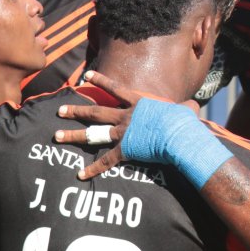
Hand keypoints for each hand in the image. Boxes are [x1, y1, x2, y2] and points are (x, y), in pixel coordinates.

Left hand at [54, 71, 203, 178]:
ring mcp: (123, 132)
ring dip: (74, 134)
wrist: (178, 134)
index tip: (86, 76)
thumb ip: (184, 107)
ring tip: (56, 135)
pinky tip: (80, 174)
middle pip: (96, 111)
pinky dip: (93, 169)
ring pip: (93, 134)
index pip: (115, 88)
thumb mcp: (185, 108)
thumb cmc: (184, 120)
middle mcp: (126, 115)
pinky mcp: (125, 150)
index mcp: (138, 102)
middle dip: (76, 111)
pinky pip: (105, 161)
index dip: (100, 80)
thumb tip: (193, 108)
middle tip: (60, 110)